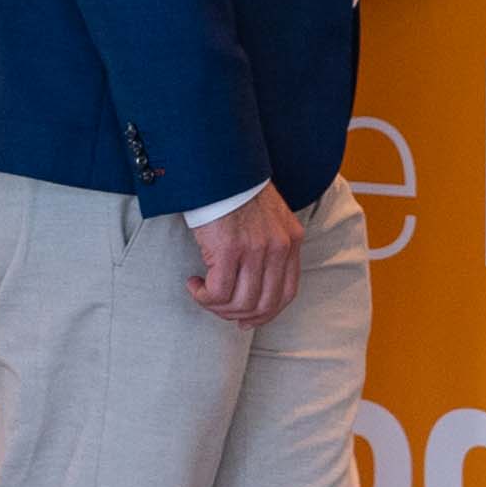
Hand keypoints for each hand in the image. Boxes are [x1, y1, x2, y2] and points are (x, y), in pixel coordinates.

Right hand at [181, 187, 312, 326]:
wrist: (217, 168)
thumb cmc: (235, 190)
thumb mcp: (268, 218)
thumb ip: (270, 247)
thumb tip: (253, 284)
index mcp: (291, 240)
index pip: (287, 293)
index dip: (266, 314)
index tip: (247, 319)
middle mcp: (278, 247)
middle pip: (264, 304)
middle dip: (238, 314)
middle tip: (218, 308)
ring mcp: (255, 249)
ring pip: (240, 303)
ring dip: (217, 306)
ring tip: (202, 292)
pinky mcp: (228, 250)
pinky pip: (217, 292)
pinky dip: (203, 296)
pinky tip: (194, 283)